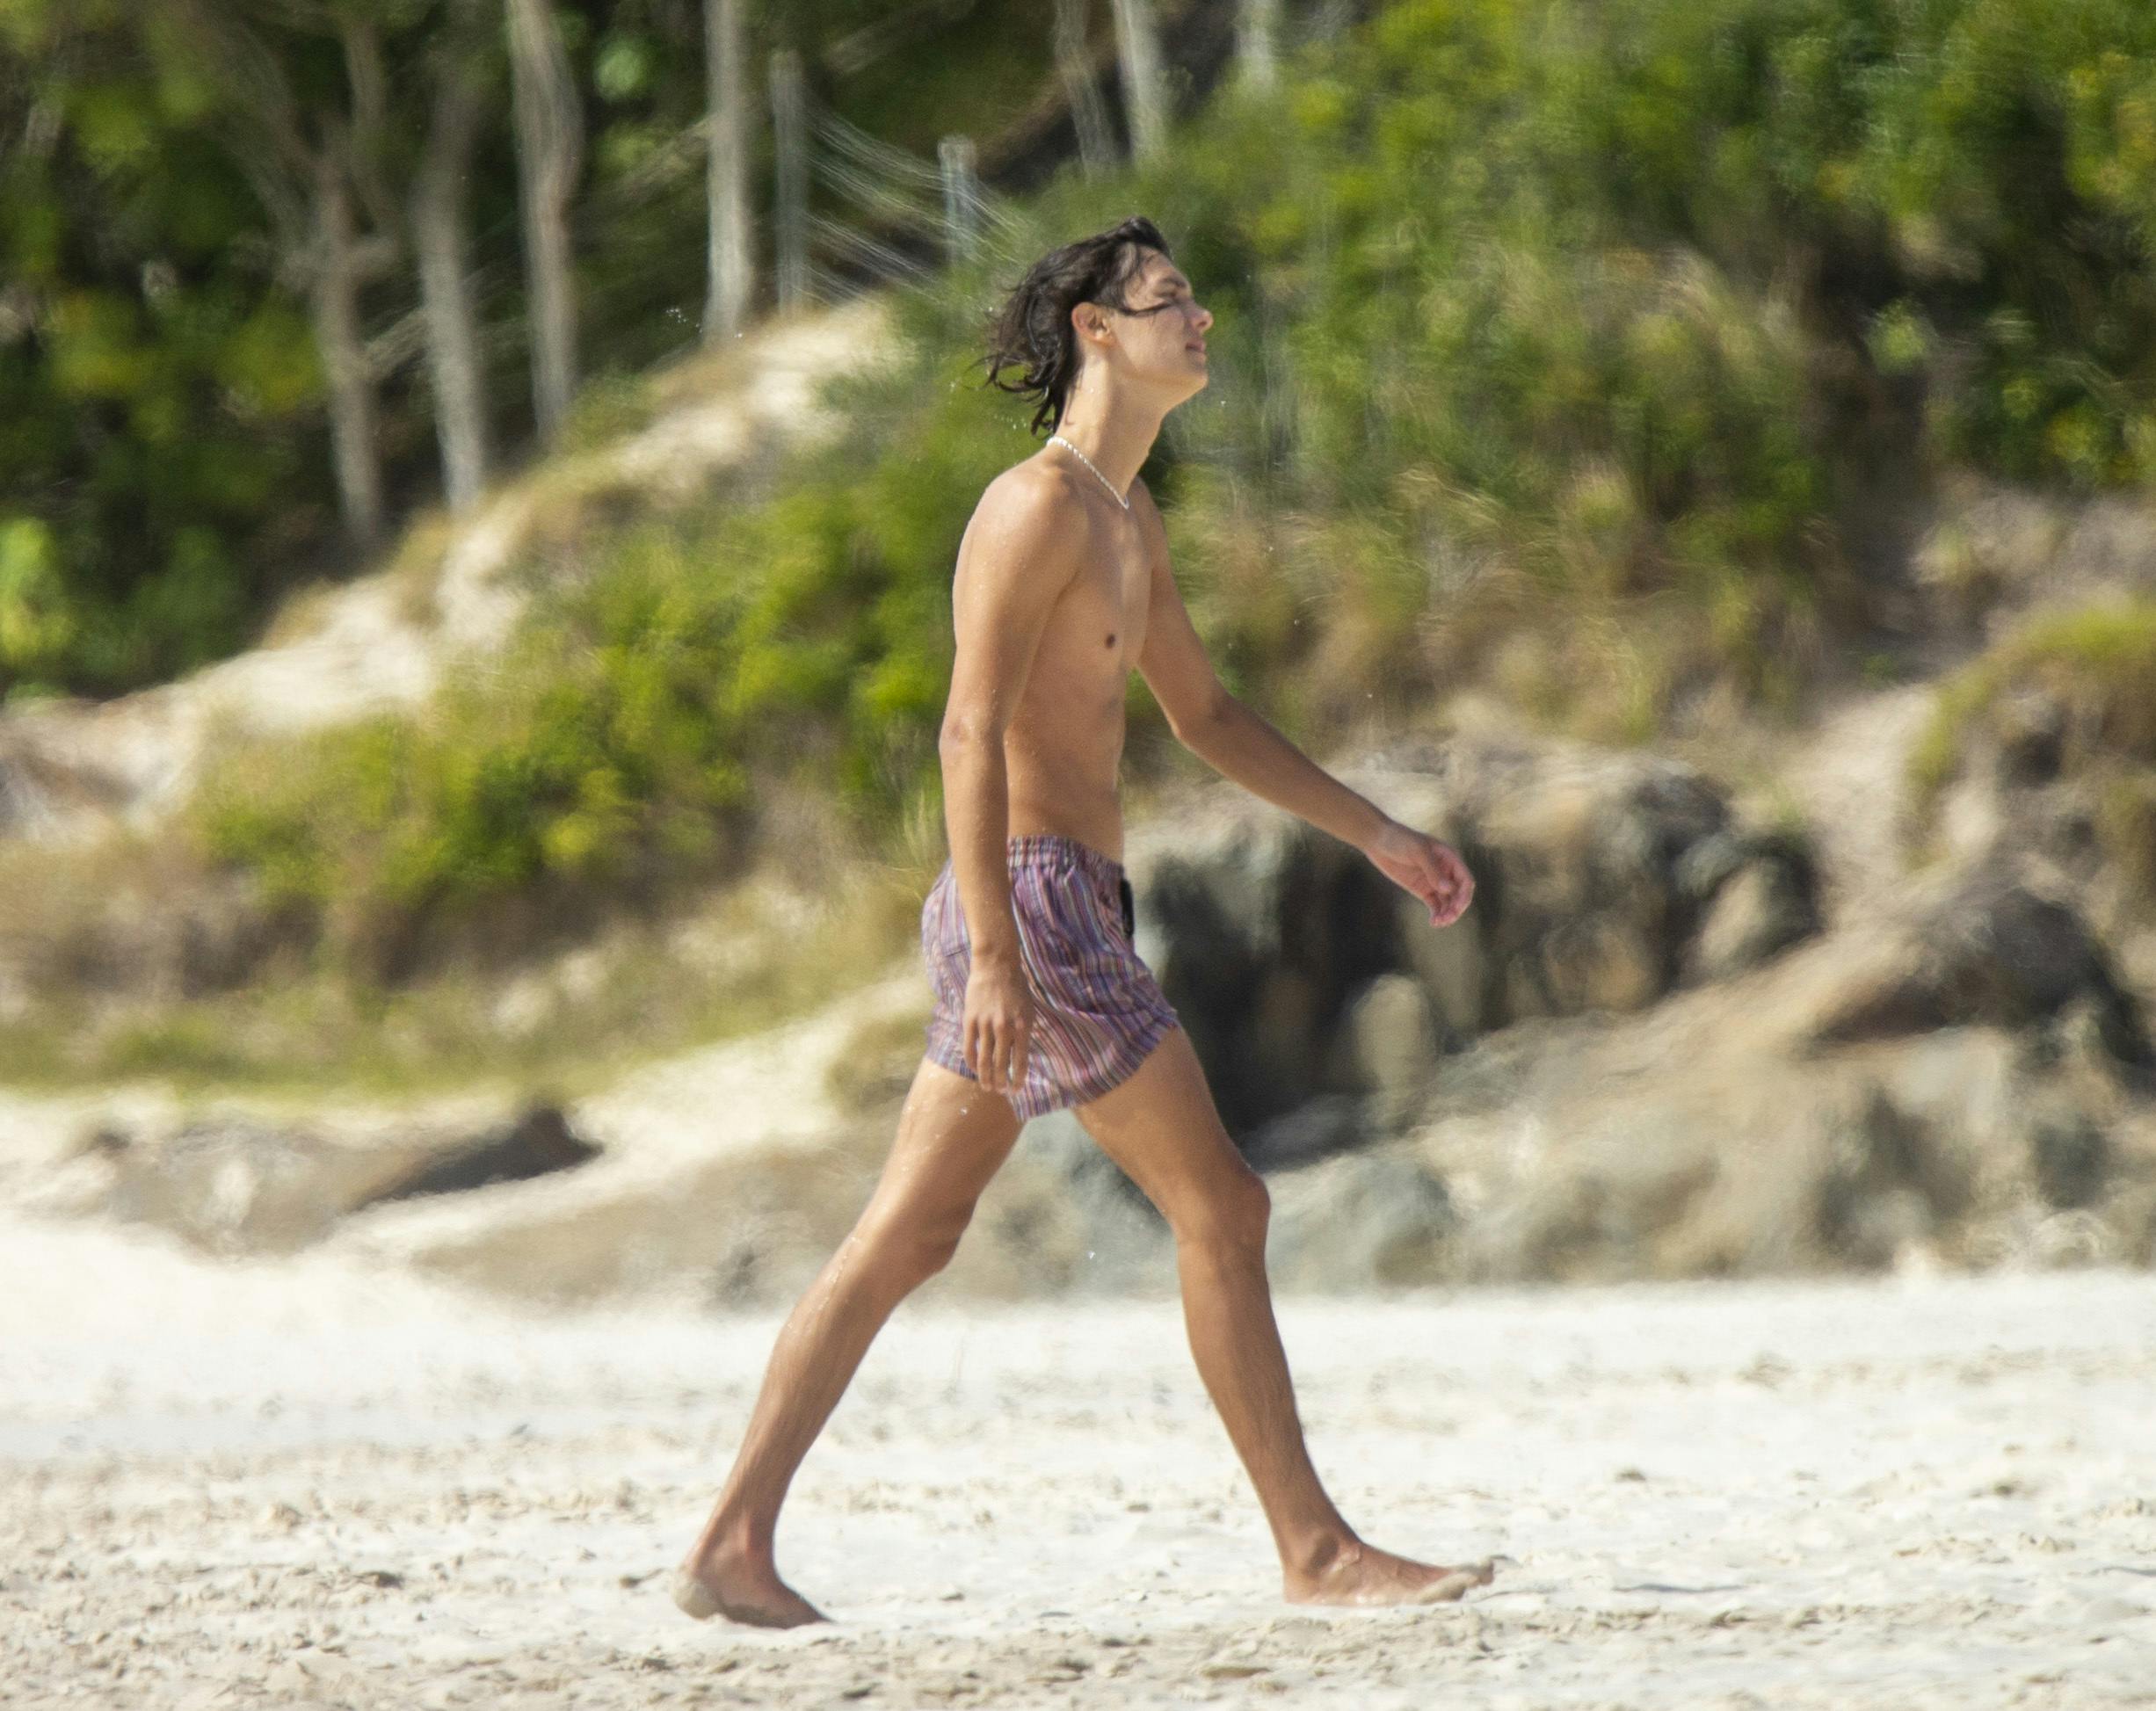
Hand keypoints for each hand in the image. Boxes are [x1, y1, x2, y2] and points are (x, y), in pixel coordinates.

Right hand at [961, 951, 1036, 1097]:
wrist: (996, 966)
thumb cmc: (1016, 988)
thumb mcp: (1028, 1010)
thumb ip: (1024, 1033)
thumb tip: (1019, 1057)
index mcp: (1022, 1026)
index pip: (1021, 1061)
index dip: (1018, 1079)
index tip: (1016, 1090)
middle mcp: (1004, 1028)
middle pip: (1001, 1065)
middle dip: (1001, 1082)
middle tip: (1000, 1091)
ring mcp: (986, 1025)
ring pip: (984, 1060)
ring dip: (986, 1077)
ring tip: (988, 1087)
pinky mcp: (970, 1021)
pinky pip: (969, 1048)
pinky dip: (972, 1062)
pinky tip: (975, 1070)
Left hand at [1363, 819, 1474, 927]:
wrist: (1378, 840)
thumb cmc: (1400, 839)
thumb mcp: (1418, 852)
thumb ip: (1433, 870)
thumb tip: (1448, 889)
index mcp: (1450, 858)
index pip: (1465, 880)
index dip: (1464, 895)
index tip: (1456, 906)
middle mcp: (1445, 871)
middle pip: (1458, 894)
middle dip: (1456, 907)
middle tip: (1447, 918)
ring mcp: (1434, 881)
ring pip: (1448, 902)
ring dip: (1447, 913)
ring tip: (1439, 923)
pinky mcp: (1422, 889)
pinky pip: (1435, 904)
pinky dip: (1436, 913)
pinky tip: (1434, 922)